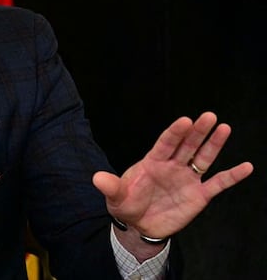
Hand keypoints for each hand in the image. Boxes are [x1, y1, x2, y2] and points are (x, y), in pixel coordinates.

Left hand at [92, 112, 252, 256]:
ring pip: (203, 157)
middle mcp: (172, 166)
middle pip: (187, 145)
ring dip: (214, 144)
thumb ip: (110, 187)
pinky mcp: (199, 195)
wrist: (139, 225)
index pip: (165, 143)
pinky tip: (246, 166)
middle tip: (209, 116)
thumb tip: (96, 178)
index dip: (175, 132)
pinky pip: (218, 183)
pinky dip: (232, 176)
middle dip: (197, 131)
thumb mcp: (115, 197)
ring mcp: (186, 179)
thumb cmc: (126, 205)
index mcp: (152, 162)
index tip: (185, 120)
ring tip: (224, 127)